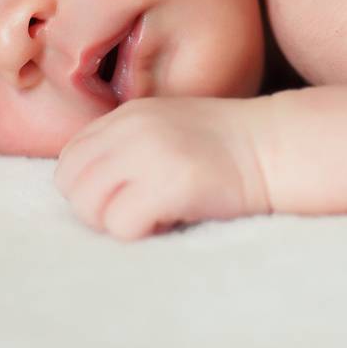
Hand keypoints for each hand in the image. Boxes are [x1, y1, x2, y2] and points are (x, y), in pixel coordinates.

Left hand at [53, 96, 273, 240]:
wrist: (276, 148)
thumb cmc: (225, 147)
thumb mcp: (167, 128)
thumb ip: (126, 146)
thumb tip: (88, 187)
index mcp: (127, 115)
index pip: (69, 158)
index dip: (87, 187)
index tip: (121, 196)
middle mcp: (131, 129)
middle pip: (71, 184)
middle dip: (96, 209)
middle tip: (135, 213)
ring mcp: (149, 155)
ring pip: (89, 207)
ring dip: (116, 222)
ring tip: (153, 215)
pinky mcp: (170, 184)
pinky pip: (121, 225)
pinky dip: (141, 232)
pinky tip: (171, 220)